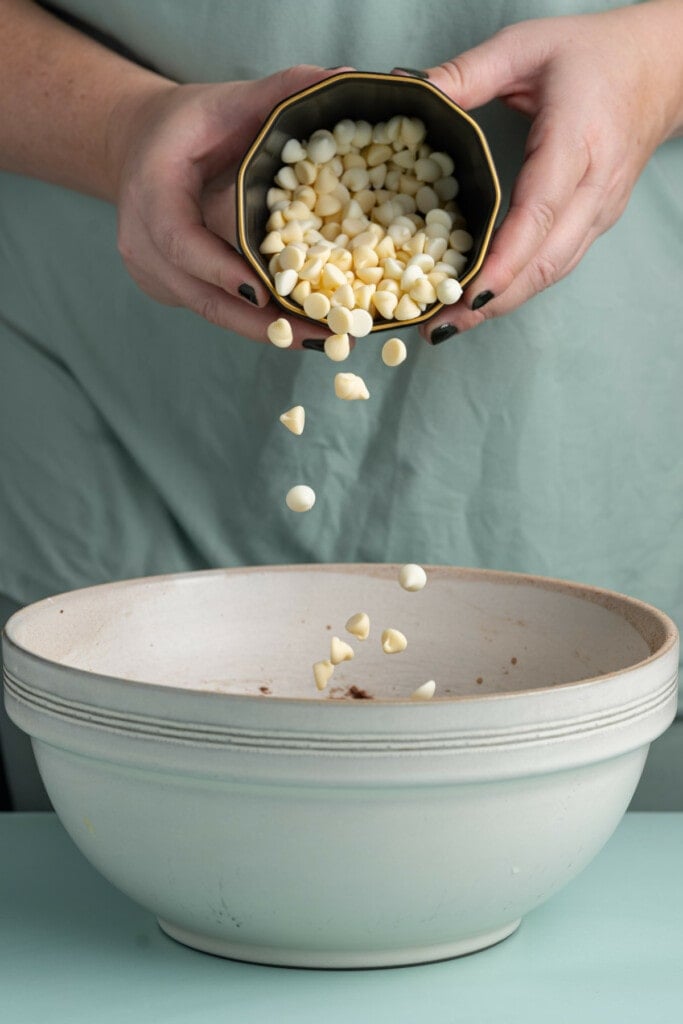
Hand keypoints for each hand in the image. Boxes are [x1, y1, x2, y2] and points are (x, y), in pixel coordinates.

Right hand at [111, 66, 341, 344]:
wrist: (138, 147)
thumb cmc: (185, 125)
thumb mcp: (225, 101)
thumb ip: (276, 93)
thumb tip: (338, 80)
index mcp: (149, 191)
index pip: (180, 240)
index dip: (221, 271)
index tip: (264, 296)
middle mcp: (140, 241)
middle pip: (201, 296)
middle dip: (261, 322)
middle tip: (317, 337)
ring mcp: (151, 272)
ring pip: (210, 312)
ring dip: (264, 330)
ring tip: (319, 340)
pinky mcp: (168, 289)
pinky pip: (213, 310)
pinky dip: (254, 321)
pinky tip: (297, 327)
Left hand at [409, 1, 682, 338]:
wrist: (660, 68)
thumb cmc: (593, 55)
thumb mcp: (525, 46)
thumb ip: (468, 73)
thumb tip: (409, 87)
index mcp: (577, 141)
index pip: (540, 212)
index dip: (505, 260)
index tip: (469, 295)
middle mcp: (594, 186)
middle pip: (545, 260)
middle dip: (493, 301)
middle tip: (441, 326)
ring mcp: (600, 211)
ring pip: (552, 271)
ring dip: (503, 304)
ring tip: (451, 325)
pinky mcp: (596, 223)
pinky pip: (556, 263)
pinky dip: (519, 288)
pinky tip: (482, 301)